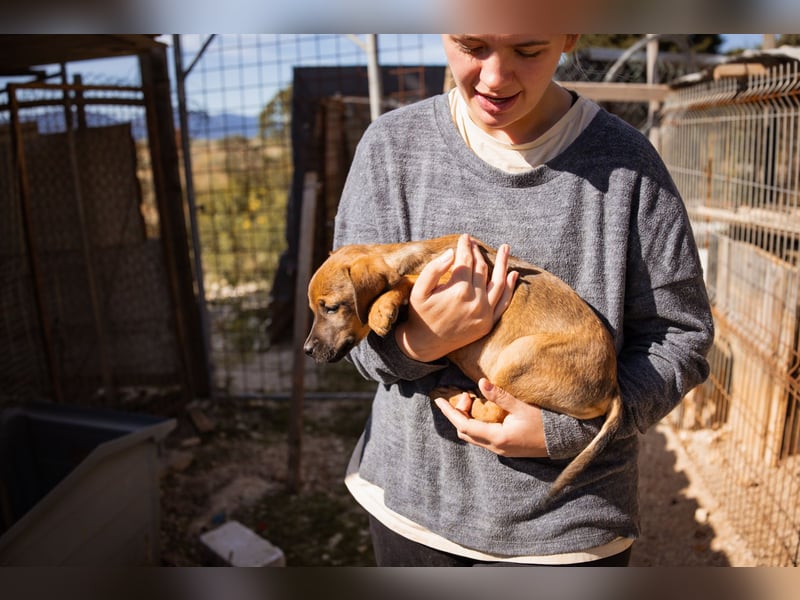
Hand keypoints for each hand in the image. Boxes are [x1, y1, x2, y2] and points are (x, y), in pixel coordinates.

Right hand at [395, 234, 517, 361]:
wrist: (425, 344)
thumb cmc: (420, 314)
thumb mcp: (419, 290)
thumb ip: (434, 269)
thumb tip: (452, 252)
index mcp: (458, 290)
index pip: (466, 261)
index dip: (465, 246)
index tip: (464, 236)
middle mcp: (475, 301)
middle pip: (481, 269)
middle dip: (477, 253)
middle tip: (474, 242)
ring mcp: (484, 313)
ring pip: (498, 283)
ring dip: (503, 263)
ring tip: (505, 248)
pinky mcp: (488, 323)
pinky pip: (503, 303)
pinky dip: (510, 288)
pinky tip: (513, 274)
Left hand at [434, 378, 547, 457]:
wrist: (566, 441)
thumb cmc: (546, 423)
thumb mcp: (523, 406)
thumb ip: (500, 396)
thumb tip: (481, 382)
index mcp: (498, 438)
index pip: (464, 425)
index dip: (450, 412)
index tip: (438, 400)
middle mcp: (496, 447)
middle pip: (465, 433)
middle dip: (458, 414)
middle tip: (465, 395)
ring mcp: (502, 450)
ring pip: (474, 436)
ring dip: (467, 419)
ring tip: (472, 400)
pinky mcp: (507, 449)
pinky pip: (484, 438)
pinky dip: (477, 424)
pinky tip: (483, 411)